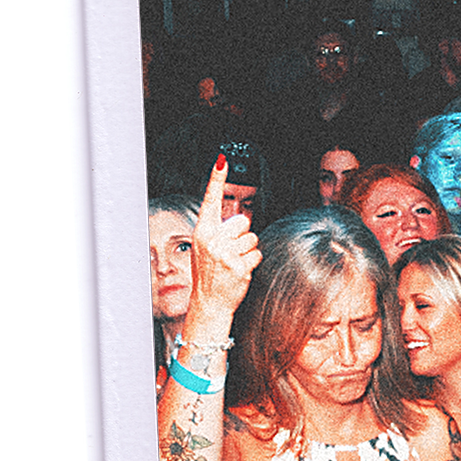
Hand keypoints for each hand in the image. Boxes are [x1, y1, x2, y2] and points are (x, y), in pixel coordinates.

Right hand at [190, 156, 260, 322]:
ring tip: (235, 262)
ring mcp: (225, 252)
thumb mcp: (206, 247)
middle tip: (231, 251)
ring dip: (248, 250)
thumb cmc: (209, 273)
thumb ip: (219, 231)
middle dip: (241, 235)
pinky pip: (257, 254)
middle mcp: (212, 239)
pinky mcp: (238, 265)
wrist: (209, 301)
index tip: (222, 160)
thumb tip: (240, 221)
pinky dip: (253, 262)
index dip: (216, 178)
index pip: (210, 199)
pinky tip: (241, 270)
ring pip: (252, 238)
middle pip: (242, 221)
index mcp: (203, 231)